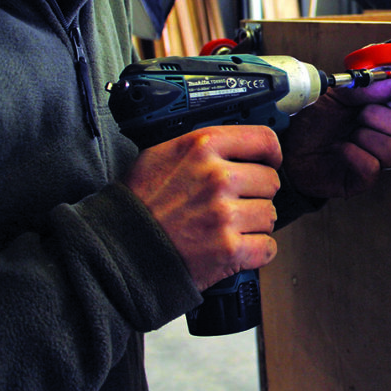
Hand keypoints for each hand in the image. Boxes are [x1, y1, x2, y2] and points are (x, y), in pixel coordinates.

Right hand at [122, 126, 281, 291]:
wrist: (118, 248)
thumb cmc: (139, 203)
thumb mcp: (163, 154)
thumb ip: (202, 146)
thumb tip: (239, 145)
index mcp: (203, 147)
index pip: (263, 139)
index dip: (271, 153)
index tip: (269, 161)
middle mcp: (217, 177)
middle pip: (270, 181)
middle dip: (257, 194)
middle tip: (235, 204)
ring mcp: (224, 214)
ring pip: (270, 215)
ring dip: (255, 224)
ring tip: (228, 227)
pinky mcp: (229, 249)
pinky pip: (267, 247)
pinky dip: (256, 252)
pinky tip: (235, 248)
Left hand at [280, 75, 390, 198]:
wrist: (286, 145)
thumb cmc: (310, 121)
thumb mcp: (336, 95)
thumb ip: (366, 88)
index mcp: (377, 111)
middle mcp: (380, 135)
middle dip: (379, 116)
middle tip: (357, 115)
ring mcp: (374, 158)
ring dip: (366, 138)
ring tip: (345, 135)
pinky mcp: (362, 180)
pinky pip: (373, 167)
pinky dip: (355, 156)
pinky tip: (339, 150)